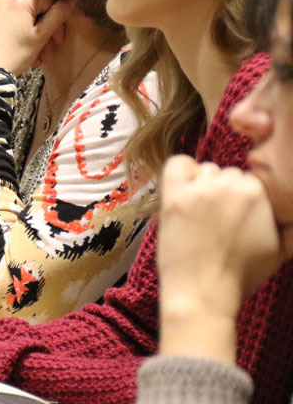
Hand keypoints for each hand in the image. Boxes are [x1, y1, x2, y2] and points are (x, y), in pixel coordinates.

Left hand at [0, 0, 74, 76]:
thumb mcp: (41, 37)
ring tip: (30, 57)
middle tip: (45, 54)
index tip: (58, 42)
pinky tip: (10, 50)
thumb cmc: (14, 55)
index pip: (48, 2)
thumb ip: (58, 15)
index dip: (57, 22)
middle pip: (29, 10)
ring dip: (25, 34)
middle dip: (41, 32)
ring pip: (13, 17)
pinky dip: (6, 32)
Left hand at [157, 155, 284, 361]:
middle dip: (226, 193)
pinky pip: (178, 163)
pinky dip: (182, 172)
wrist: (202, 293)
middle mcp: (230, 184)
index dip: (244, 201)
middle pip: (228, 174)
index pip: (251, 181)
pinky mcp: (174, 194)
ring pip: (206, 170)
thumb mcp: (278, 250)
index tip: (236, 218)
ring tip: (201, 212)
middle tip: (219, 219)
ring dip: (204, 185)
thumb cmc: (240, 274)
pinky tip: (185, 191)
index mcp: (259, 193)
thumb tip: (287, 211)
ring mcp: (200, 188)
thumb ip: (286, 224)